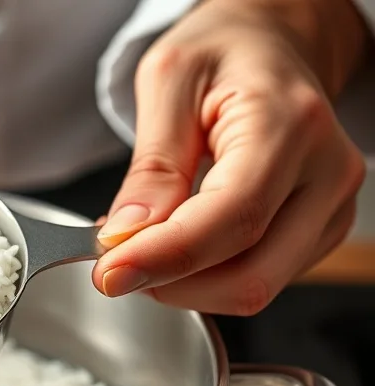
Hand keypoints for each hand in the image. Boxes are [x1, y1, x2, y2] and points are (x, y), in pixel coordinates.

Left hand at [92, 0, 370, 314]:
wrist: (269, 45)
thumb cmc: (222, 53)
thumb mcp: (167, 81)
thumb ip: (151, 166)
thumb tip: (127, 235)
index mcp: (290, 124)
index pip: (233, 217)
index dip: (165, 257)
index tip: (108, 273)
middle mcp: (326, 173)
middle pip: (249, 274)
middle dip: (168, 283)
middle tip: (112, 263)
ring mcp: (329, 209)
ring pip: (253, 288)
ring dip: (182, 285)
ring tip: (139, 246)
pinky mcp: (318, 232)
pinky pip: (257, 279)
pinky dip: (203, 277)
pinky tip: (173, 245)